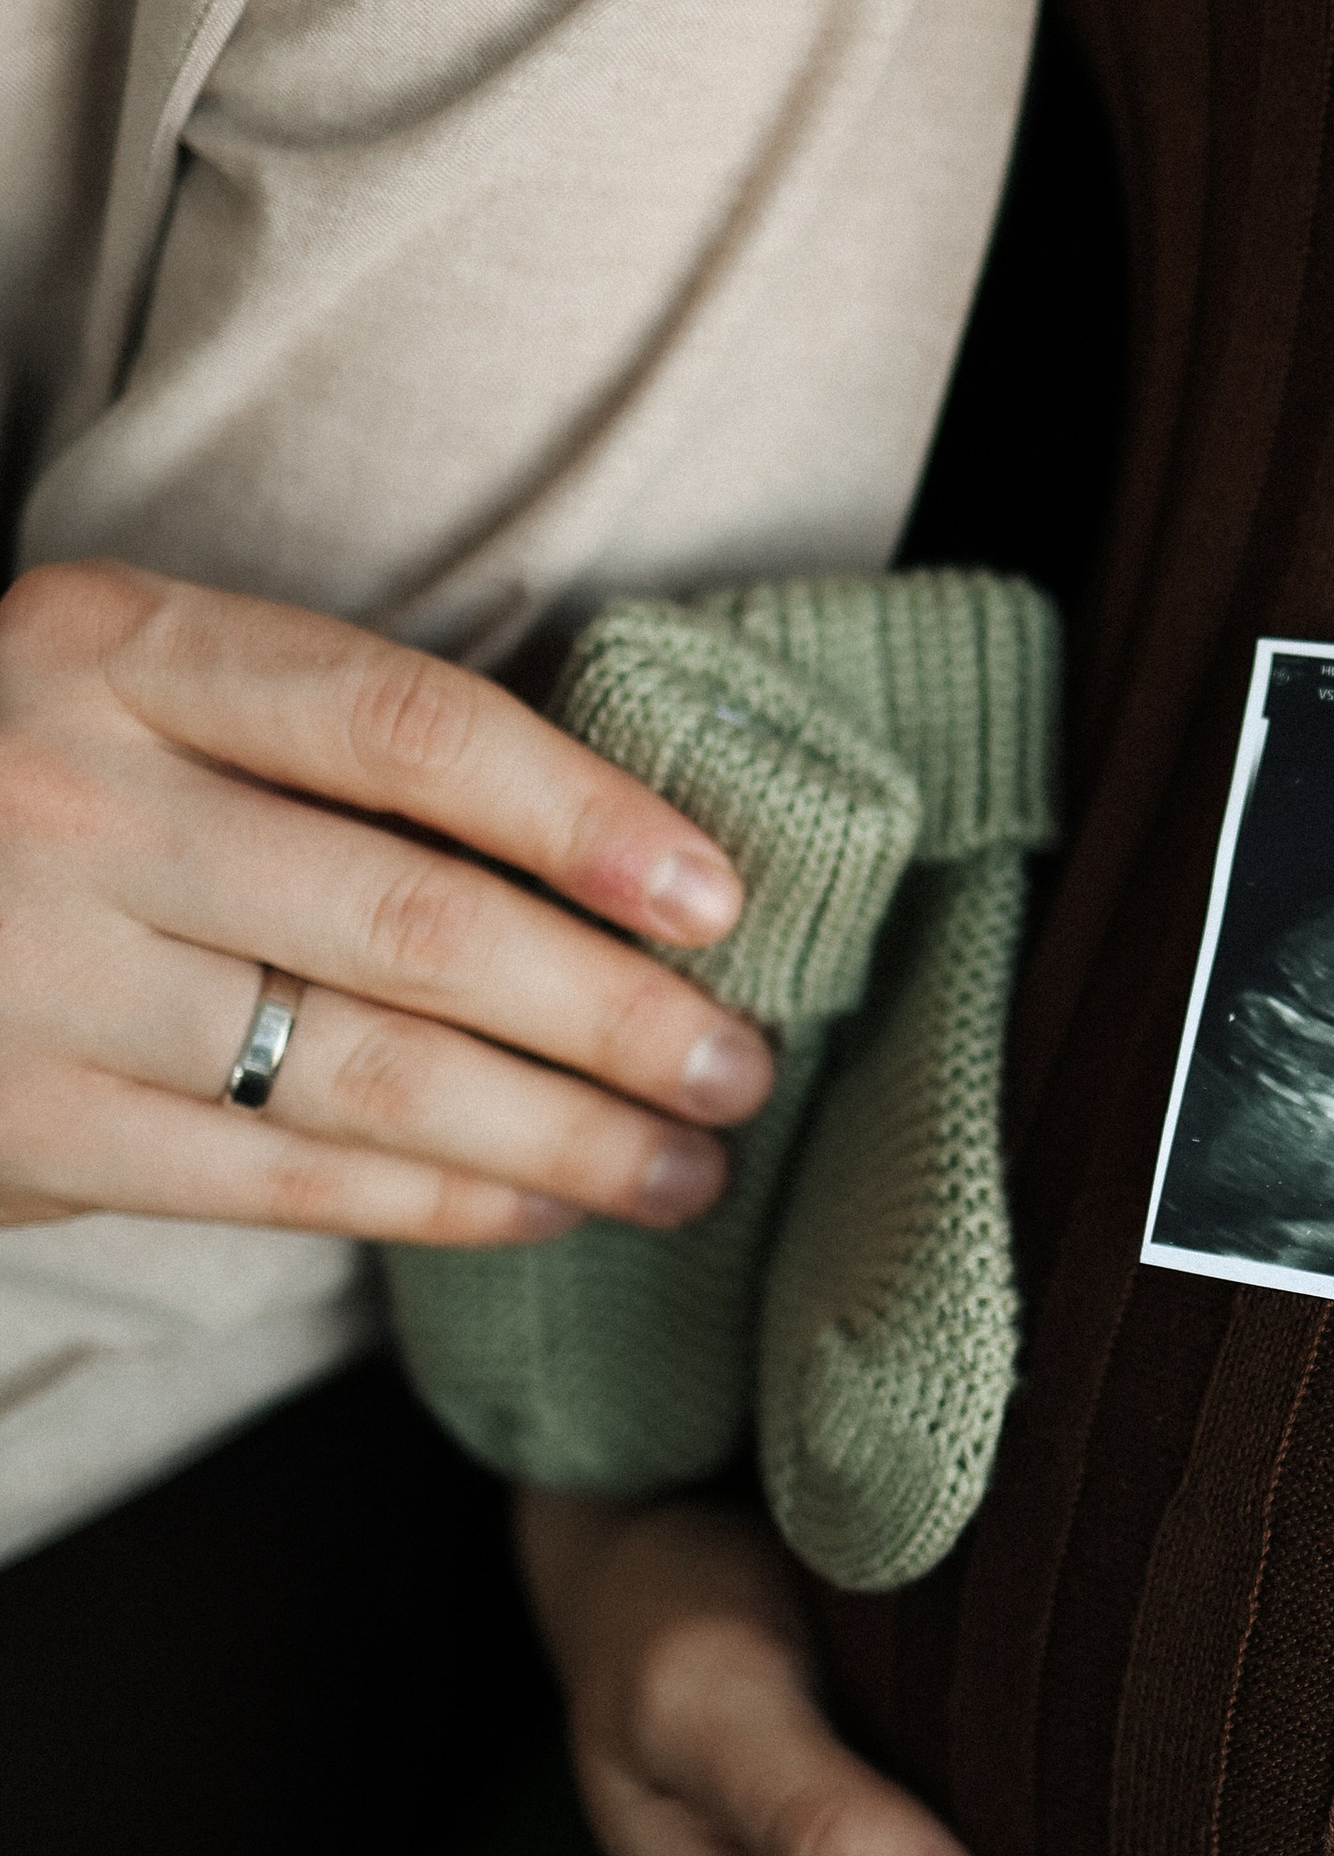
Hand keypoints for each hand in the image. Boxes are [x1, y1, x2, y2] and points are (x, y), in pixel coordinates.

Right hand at [0, 559, 773, 1240]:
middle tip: (740, 1063)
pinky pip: (280, 1177)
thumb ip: (315, 738)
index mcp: (113, 648)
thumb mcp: (129, 690)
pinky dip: (438, 1200)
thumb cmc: (21, 780)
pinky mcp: (25, 1130)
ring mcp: (35, 974)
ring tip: (685, 1163)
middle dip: (611, 1010)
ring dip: (559, 1131)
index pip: (407, 728)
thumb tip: (613, 853)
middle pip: (412, 920)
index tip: (715, 900)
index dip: (586, 819)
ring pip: (364, 1068)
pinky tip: (544, 1206)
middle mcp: (70, 801)